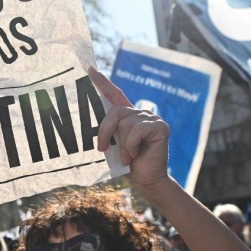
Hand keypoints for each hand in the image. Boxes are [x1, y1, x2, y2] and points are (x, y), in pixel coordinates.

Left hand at [87, 67, 171, 192]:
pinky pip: (136, 130)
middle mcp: (140, 113)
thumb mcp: (112, 145)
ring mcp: (152, 118)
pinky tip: (136, 154)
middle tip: (102, 149)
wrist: (146, 181)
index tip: (89, 69)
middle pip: (115, 112)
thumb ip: (108, 130)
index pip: (114, 95)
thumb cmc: (128, 165)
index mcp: (128, 116)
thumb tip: (93, 122)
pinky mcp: (160, 127)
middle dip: (105, 132)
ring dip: (121, 145)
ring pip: (125, 124)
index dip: (102, 82)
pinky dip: (131, 145)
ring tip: (127, 157)